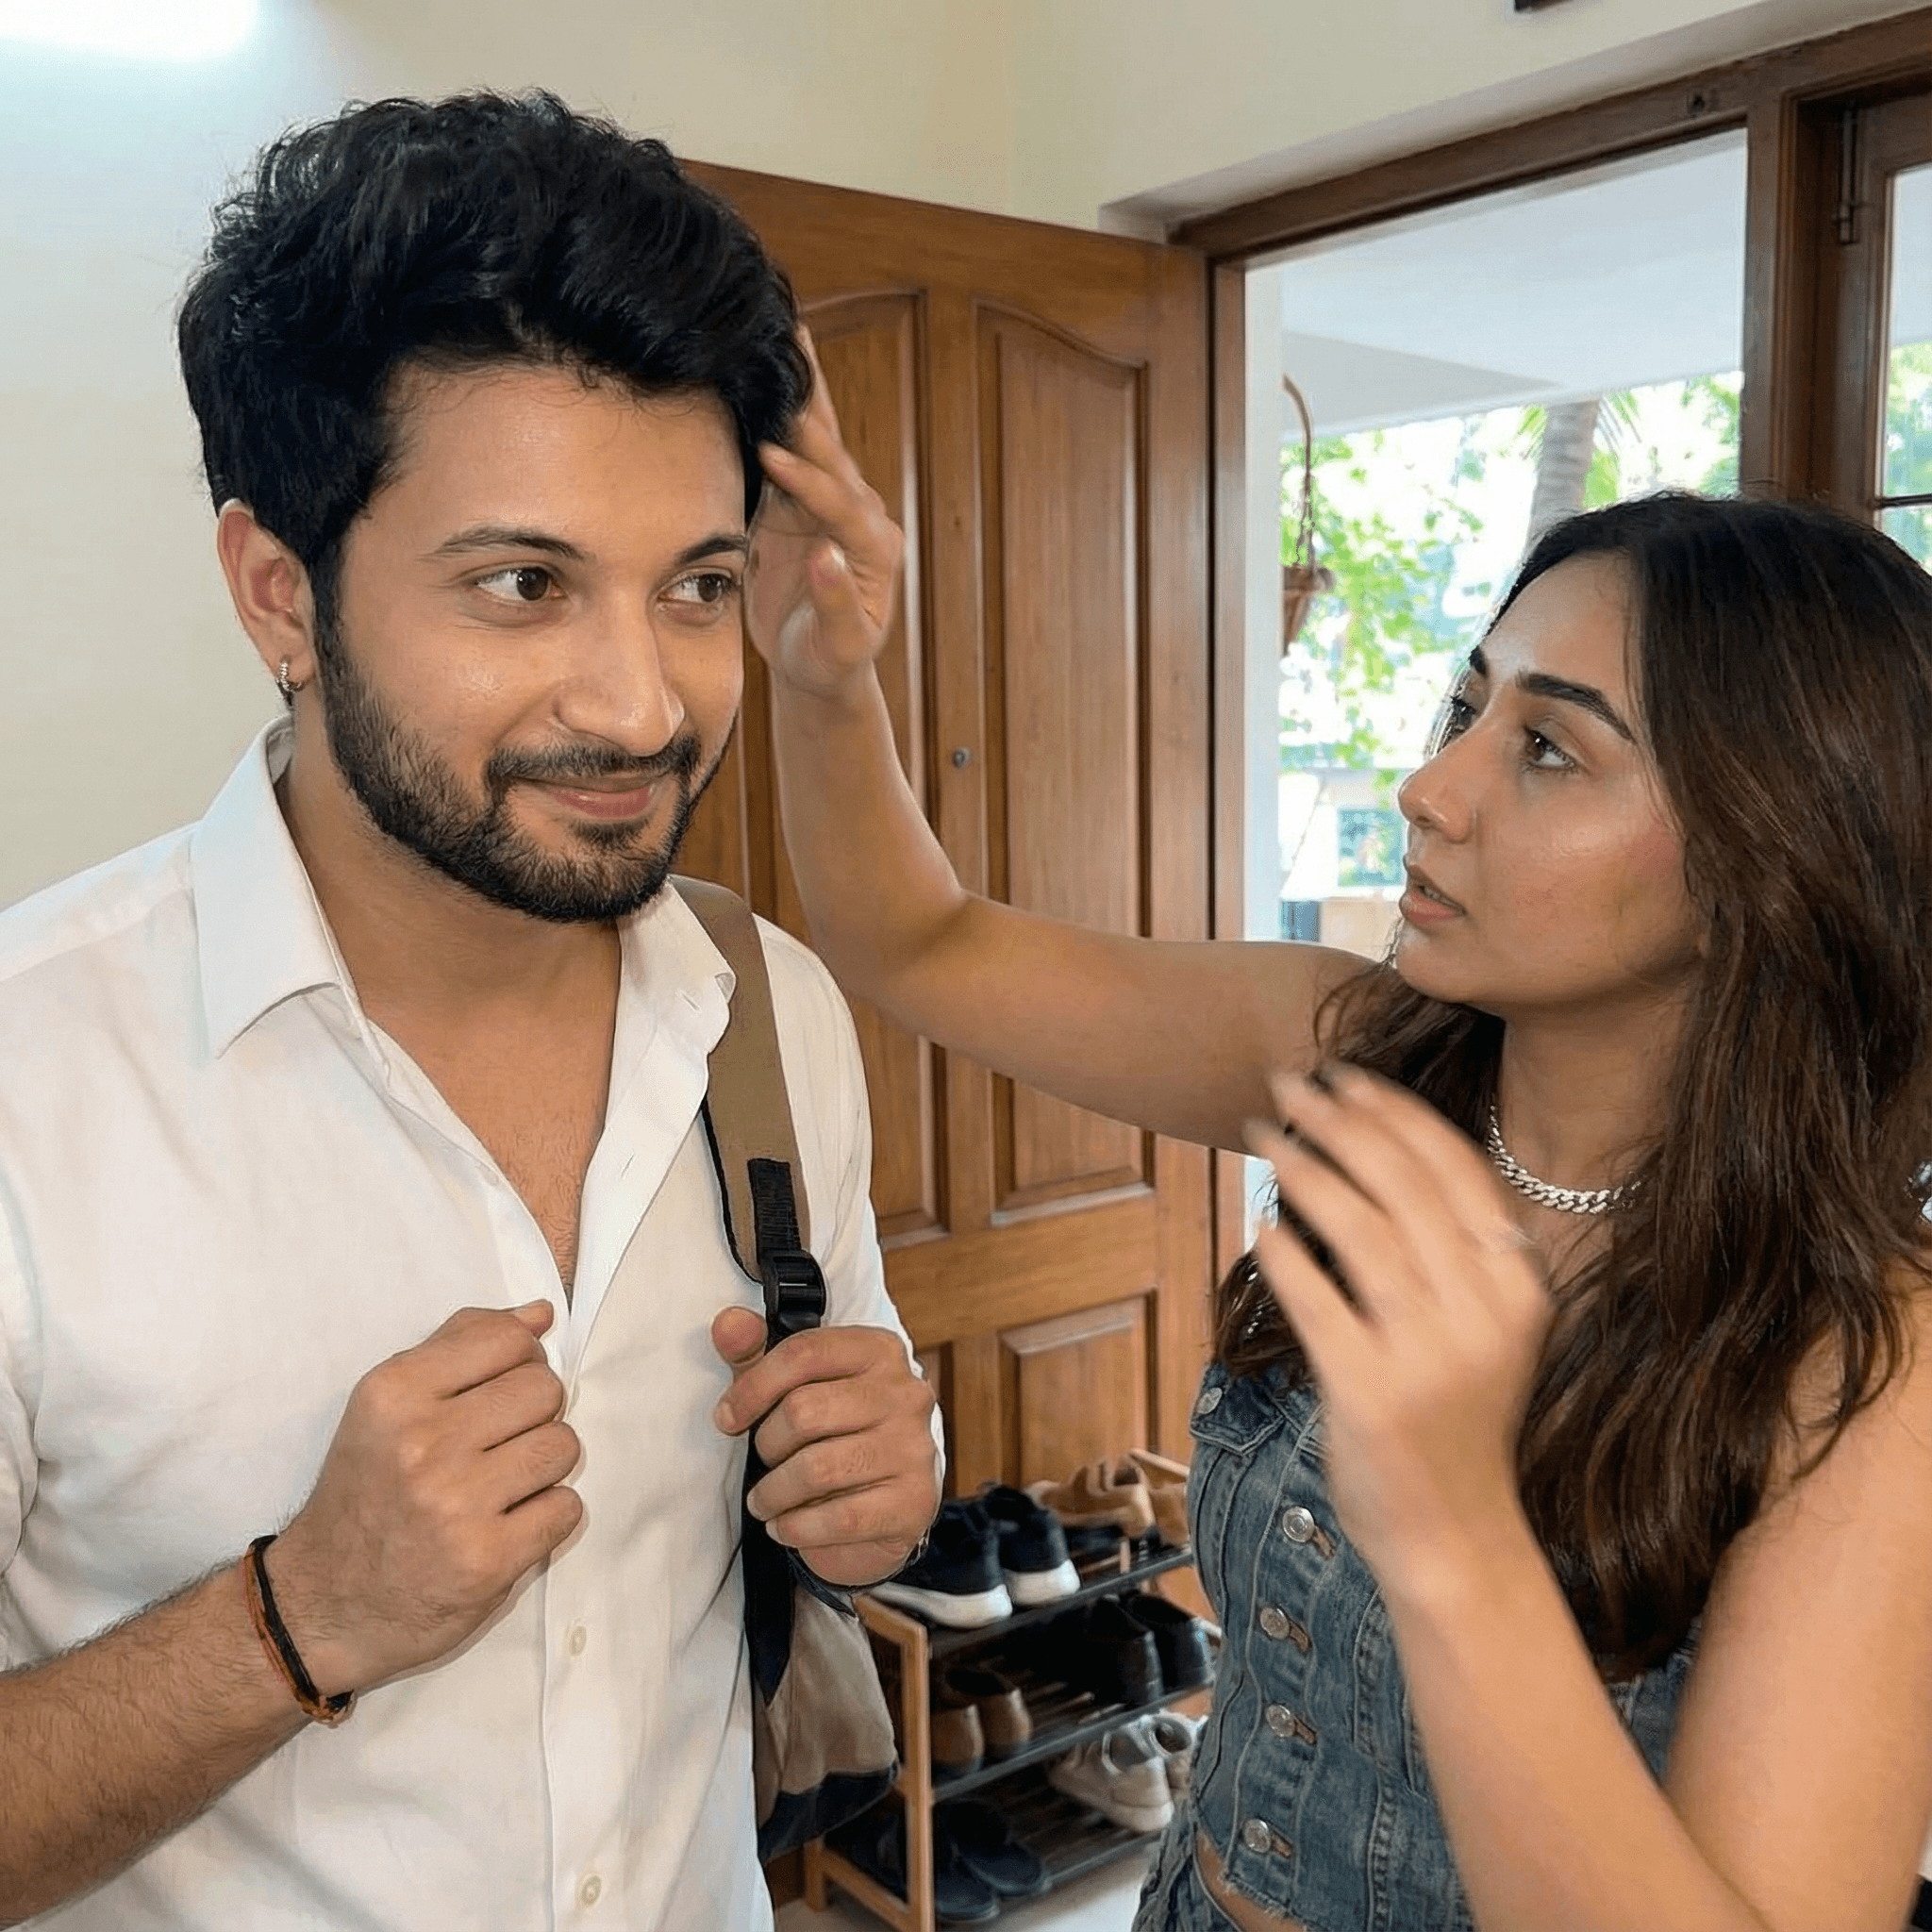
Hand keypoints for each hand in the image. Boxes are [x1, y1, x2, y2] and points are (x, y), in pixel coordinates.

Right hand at [267, 1302, 582, 1693]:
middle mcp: (422, 1443)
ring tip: (503, 1487)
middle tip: (499, 1447)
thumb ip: (461, 1346)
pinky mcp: (486, 1560)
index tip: (499, 1392)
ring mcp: (455, 1504)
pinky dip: (546, 1517)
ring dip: (544, 1468)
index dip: (520, 1362)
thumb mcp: (388, 1407)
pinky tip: (506, 1526)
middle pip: (545, 1390)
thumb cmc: (366, 1493)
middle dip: (534, 1416)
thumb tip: (539, 1314)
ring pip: (563, 1446)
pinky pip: (566, 1507)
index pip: (508, 1340)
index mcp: (395, 1393)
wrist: (322, 1604)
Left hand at [711, 1305, 939, 1587]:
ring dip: (774, 1493)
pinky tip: (786, 1526)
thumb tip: (727, 1324)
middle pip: (804, 1411)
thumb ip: (756, 1354)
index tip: (727, 1418)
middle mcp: (905, 1394)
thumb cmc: (835, 1433)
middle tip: (761, 1462)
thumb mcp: (794, 1387)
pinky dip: (797, 1528)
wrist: (889, 1499)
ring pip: (817, 1470)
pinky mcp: (914, 1503)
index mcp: (879, 1351)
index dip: (752, 1387)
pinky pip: (838, 1519)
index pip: (803, 1353)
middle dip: (766, 1445)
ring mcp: (914, 1449)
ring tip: (765, 1501)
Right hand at [747, 328, 903, 699]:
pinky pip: (789, 454)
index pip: (840, 504)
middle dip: (813, 403)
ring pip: (816, 441)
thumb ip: (836, 601)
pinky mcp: (802, 507)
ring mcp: (831, 506)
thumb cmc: (833, 662)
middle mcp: (860, 516)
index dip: (807, 481)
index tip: (772, 458)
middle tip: (792, 348)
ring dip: (801, 391)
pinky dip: (777, 415)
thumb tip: (825, 557)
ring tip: (788, 335)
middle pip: (835, 452)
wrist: (822, 669)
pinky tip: (764, 377)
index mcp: (875, 547)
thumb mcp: (840, 645)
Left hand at [1244, 1067, 1550, 1594]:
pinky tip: (1257, 1221)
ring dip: (1302, 1169)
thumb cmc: (1456, 1424)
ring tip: (1263, 1135)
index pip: (1453, 1168)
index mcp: (1519, 1286)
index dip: (1394, 1112)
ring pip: (1357, 1229)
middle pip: (1401, 1184)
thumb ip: (1451, 1253)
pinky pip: (1315, 1300)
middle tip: (1287, 1086)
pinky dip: (1283, 1254)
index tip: (1344, 1076)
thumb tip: (1373, 1151)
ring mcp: (1430, 1354)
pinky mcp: (1371, 1393)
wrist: (1456, 1541)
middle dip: (1338, 1121)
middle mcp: (1484, 1312)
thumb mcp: (1483, 1331)